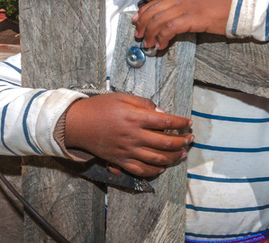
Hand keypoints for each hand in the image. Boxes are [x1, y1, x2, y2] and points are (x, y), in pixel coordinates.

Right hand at [64, 93, 192, 176]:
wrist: (77, 124)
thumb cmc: (99, 107)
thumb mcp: (122, 97)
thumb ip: (143, 103)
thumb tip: (161, 113)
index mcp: (134, 117)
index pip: (165, 121)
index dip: (180, 123)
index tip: (188, 122)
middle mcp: (133, 136)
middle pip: (165, 142)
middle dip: (182, 141)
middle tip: (190, 139)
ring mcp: (127, 151)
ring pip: (157, 159)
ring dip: (173, 157)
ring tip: (182, 154)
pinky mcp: (120, 161)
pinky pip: (141, 170)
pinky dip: (154, 171)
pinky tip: (162, 167)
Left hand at [133, 0, 233, 50]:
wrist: (243, 4)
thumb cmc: (228, 5)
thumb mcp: (204, 3)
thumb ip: (190, 8)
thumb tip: (180, 19)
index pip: (157, 2)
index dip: (144, 11)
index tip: (137, 20)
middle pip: (154, 10)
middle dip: (143, 24)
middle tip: (139, 36)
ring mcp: (188, 7)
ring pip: (158, 19)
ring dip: (150, 33)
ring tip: (148, 44)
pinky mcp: (193, 18)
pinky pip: (170, 28)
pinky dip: (162, 37)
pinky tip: (161, 45)